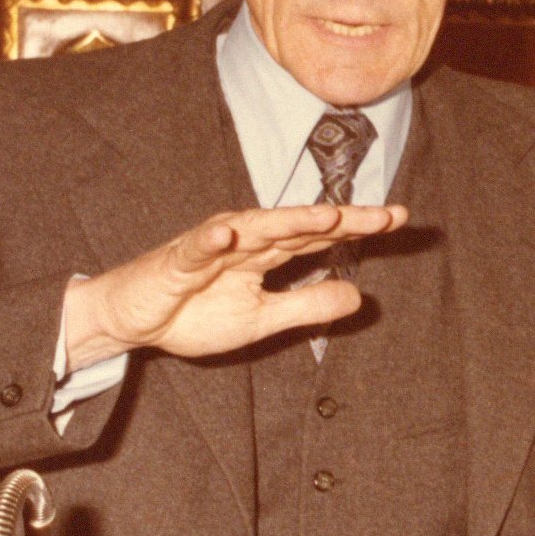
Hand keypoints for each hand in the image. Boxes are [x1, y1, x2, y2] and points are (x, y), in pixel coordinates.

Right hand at [61, 203, 409, 366]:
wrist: (135, 320)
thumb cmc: (195, 312)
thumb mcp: (263, 319)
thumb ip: (307, 306)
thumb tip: (359, 296)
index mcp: (268, 253)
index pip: (320, 236)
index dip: (358, 228)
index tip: (399, 219)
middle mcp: (246, 240)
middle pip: (300, 225)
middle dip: (341, 219)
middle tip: (384, 215)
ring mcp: (212, 247)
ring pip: (256, 229)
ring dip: (290, 221)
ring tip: (328, 217)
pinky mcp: (178, 261)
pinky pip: (196, 248)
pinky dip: (212, 239)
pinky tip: (229, 232)